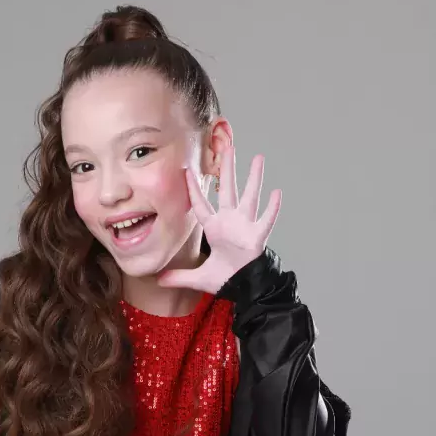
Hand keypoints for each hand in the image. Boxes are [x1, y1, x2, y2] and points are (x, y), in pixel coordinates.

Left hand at [157, 149, 281, 293]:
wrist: (244, 288)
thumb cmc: (225, 278)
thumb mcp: (198, 278)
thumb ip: (179, 276)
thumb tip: (158, 280)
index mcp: (215, 229)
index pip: (201, 205)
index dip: (193, 190)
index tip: (187, 172)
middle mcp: (230, 222)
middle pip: (228, 190)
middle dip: (227, 169)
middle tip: (228, 147)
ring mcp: (245, 227)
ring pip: (250, 197)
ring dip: (254, 179)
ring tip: (258, 158)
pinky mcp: (257, 237)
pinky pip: (266, 219)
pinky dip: (272, 208)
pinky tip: (277, 192)